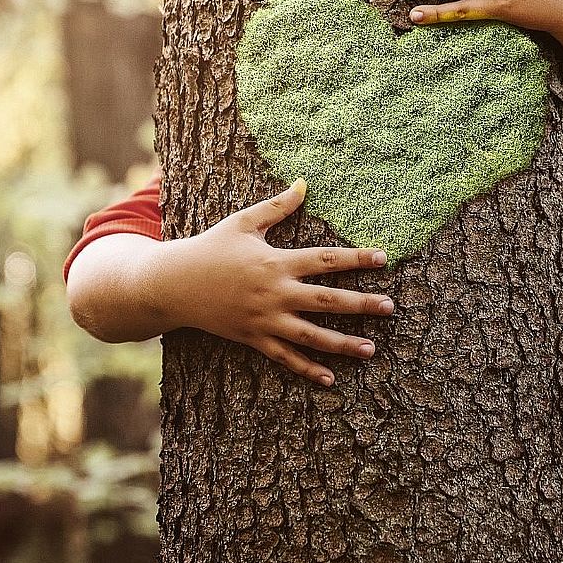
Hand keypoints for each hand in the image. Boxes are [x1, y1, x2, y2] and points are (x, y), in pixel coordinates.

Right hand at [145, 179, 391, 386]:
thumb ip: (277, 207)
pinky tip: (330, 378)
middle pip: (326, 300)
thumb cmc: (210, 248)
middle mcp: (275, 293)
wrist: (172, 284)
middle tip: (390, 307)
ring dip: (343, 343)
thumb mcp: (243, 223)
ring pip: (311, 335)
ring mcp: (265, 320)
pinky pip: (284, 358)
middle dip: (361, 304)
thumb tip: (304, 184)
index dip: (356, 258)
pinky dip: (307, 369)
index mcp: (277, 262)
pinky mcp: (253, 339)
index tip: (383, 258)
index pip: (325, 260)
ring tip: (371, 349)